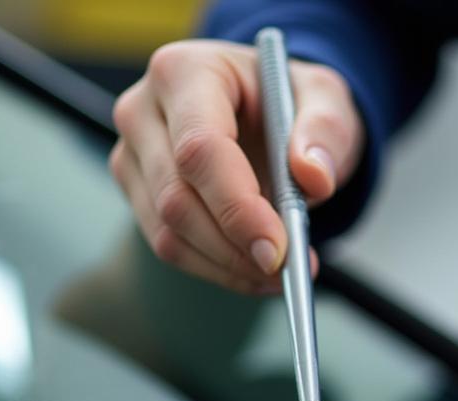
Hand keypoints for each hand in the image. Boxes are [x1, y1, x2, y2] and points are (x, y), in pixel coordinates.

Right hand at [109, 40, 364, 293]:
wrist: (261, 116)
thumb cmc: (286, 102)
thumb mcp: (324, 101)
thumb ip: (325, 131)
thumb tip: (314, 177)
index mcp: (185, 72)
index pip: (200, 148)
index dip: (237, 207)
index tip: (277, 249)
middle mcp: (143, 111)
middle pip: (177, 199)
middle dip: (235, 247)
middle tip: (287, 269)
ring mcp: (132, 157)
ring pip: (170, 233)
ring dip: (228, 266)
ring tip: (278, 271)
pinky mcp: (137, 196)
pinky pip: (171, 249)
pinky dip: (217, 269)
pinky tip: (253, 270)